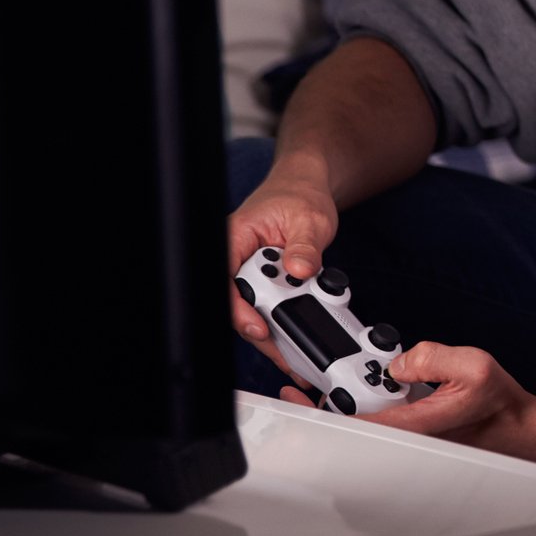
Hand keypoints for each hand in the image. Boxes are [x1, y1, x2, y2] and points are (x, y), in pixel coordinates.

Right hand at [227, 162, 338, 372]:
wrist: (307, 188)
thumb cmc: (300, 195)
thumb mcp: (309, 219)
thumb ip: (305, 246)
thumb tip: (300, 270)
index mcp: (235, 237)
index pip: (227, 281)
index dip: (239, 309)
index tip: (259, 327)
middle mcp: (238, 257)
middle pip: (240, 302)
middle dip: (263, 326)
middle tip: (288, 348)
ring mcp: (251, 270)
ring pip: (256, 308)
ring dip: (278, 326)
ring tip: (298, 345)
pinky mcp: (266, 279)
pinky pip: (271, 304)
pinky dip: (287, 317)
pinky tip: (301, 330)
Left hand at [304, 341, 535, 456]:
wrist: (519, 431)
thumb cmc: (500, 406)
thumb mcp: (474, 365)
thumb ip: (431, 356)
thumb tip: (398, 362)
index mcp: (410, 427)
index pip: (349, 425)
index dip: (315, 413)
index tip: (295, 397)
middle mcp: (403, 440)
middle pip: (348, 428)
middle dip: (324, 405)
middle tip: (306, 386)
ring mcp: (405, 443)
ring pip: (362, 428)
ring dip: (343, 408)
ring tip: (333, 387)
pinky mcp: (411, 439)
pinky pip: (377, 426)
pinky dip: (362, 411)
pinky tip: (367, 391)